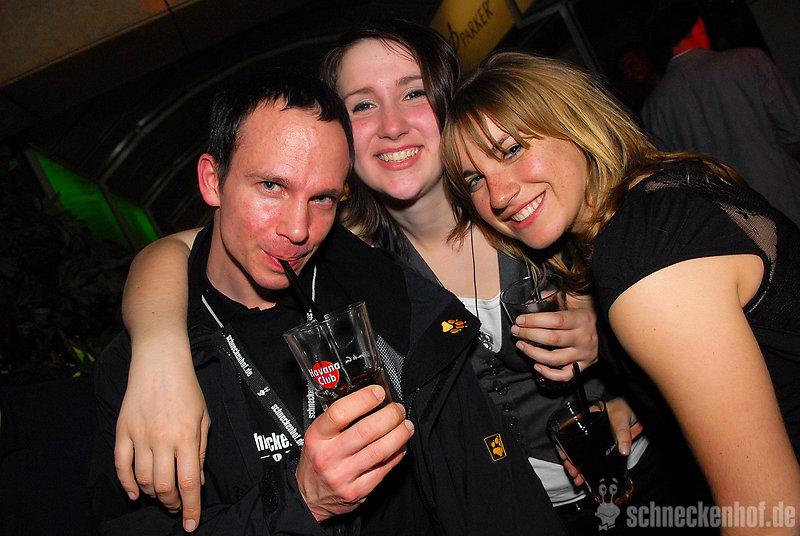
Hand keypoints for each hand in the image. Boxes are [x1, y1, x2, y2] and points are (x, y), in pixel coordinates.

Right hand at [115, 339, 208, 532]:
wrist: (160, 362)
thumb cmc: (186, 388)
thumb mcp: (204, 417)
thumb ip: (201, 450)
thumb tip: (197, 482)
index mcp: (187, 436)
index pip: (188, 483)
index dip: (190, 508)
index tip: (190, 524)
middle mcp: (163, 439)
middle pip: (163, 487)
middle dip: (171, 504)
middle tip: (176, 507)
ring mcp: (140, 435)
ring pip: (142, 480)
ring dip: (152, 495)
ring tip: (161, 496)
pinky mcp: (122, 430)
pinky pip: (121, 465)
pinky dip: (126, 484)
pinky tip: (135, 493)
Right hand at [296, 385, 413, 521]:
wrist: (310, 497)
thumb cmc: (318, 460)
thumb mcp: (318, 436)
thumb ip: (339, 419)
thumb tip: (370, 399)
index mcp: (317, 437)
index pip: (340, 413)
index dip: (363, 399)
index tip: (378, 392)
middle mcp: (328, 456)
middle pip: (366, 431)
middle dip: (390, 416)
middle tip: (398, 410)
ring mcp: (343, 475)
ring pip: (379, 451)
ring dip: (399, 435)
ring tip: (406, 426)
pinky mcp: (357, 491)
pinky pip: (384, 470)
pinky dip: (397, 454)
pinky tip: (400, 446)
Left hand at [510, 293, 598, 380]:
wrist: (611, 326)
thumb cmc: (587, 311)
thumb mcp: (574, 298)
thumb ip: (552, 297)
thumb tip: (530, 301)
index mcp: (581, 319)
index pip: (554, 320)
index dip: (534, 320)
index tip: (520, 320)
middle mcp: (583, 337)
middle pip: (551, 339)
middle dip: (528, 335)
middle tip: (516, 331)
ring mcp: (583, 353)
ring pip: (554, 359)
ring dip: (533, 353)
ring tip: (521, 345)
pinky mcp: (583, 365)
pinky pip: (565, 375)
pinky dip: (549, 373)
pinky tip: (537, 365)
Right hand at [558, 397, 642, 486]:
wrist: (637, 413)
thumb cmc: (625, 408)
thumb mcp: (621, 418)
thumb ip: (623, 433)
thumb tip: (623, 450)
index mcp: (586, 420)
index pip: (568, 432)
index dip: (563, 445)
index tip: (564, 456)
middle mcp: (588, 432)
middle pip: (573, 448)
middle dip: (570, 461)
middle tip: (573, 471)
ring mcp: (596, 443)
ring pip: (582, 457)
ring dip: (578, 469)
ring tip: (579, 479)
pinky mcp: (606, 451)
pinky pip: (594, 462)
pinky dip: (590, 471)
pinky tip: (587, 479)